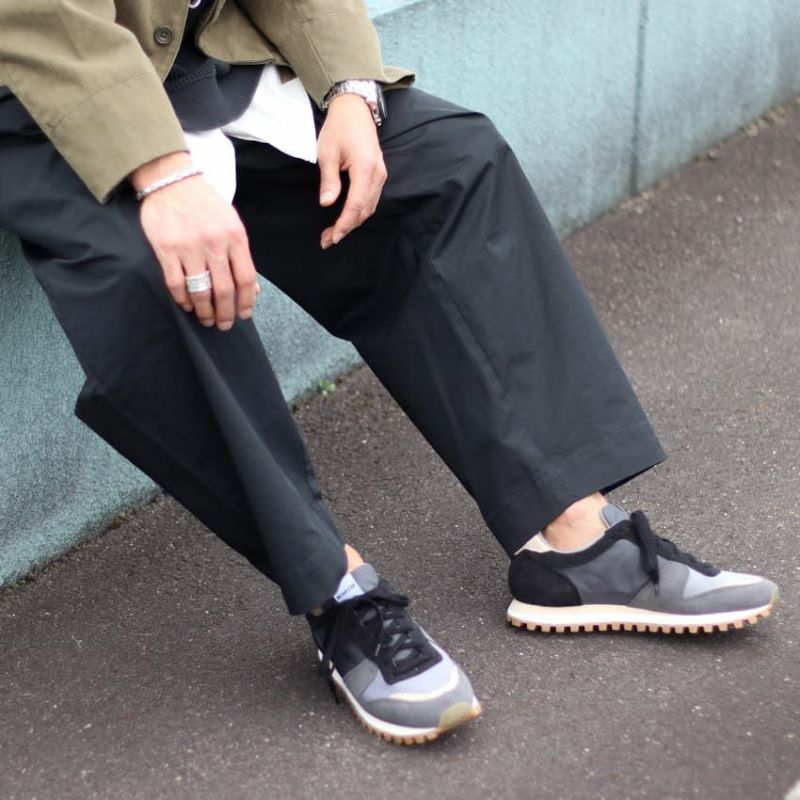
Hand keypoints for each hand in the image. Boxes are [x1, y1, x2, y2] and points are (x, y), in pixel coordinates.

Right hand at [131, 152, 259, 330]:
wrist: (171, 180)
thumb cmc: (205, 205)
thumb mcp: (231, 224)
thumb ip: (241, 256)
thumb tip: (252, 289)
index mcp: (235, 237)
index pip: (245, 278)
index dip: (246, 302)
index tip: (244, 315)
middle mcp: (214, 244)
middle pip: (224, 290)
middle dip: (225, 313)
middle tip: (224, 325)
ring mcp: (189, 247)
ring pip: (200, 291)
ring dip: (204, 311)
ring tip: (206, 320)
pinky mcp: (166, 249)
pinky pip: (176, 283)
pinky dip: (183, 299)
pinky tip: (187, 305)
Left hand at [317, 93, 386, 248]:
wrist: (355, 109)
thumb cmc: (339, 128)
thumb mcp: (327, 152)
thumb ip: (329, 180)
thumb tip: (326, 203)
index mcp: (365, 169)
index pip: (356, 205)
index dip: (344, 224)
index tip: (332, 237)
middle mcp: (377, 175)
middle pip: (364, 211)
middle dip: (346, 228)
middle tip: (327, 240)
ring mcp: (380, 175)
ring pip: (369, 208)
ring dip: (352, 222)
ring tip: (333, 232)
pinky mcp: (379, 175)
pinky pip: (371, 200)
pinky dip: (358, 212)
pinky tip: (346, 218)